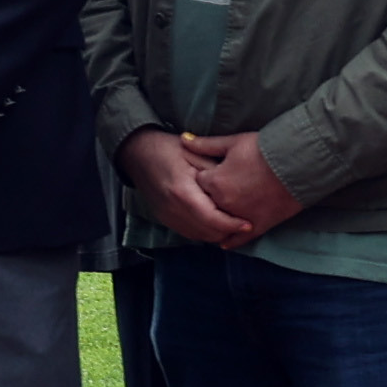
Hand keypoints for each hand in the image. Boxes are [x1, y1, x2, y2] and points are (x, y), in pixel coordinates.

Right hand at [116, 127, 249, 252]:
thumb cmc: (169, 149)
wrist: (138, 154)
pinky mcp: (164, 220)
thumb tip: (239, 191)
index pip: (212, 219)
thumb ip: (216, 174)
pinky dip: (205, 231)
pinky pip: (189, 233)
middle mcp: (173, 209)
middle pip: (207, 233)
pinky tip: (215, 222)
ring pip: (199, 237)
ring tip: (233, 224)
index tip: (248, 224)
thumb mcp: (196, 154)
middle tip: (245, 224)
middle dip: (228, 232)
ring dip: (217, 234)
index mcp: (183, 192)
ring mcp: (167, 217)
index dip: (232, 224)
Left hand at [191, 130, 298, 246]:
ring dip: (216, 220)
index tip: (209, 173)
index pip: (199, 183)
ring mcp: (241, 217)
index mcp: (216, 182)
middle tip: (211, 194)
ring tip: (212, 219)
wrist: (298, 162)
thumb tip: (183, 139)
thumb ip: (206, 145)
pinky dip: (231, 240)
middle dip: (207, 198)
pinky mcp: (258, 225)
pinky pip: (240, 238)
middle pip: (207, 204)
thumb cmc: (265, 148)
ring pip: (220, 223)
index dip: (204, 177)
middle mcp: (224, 203)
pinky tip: (223, 242)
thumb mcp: (233, 143)